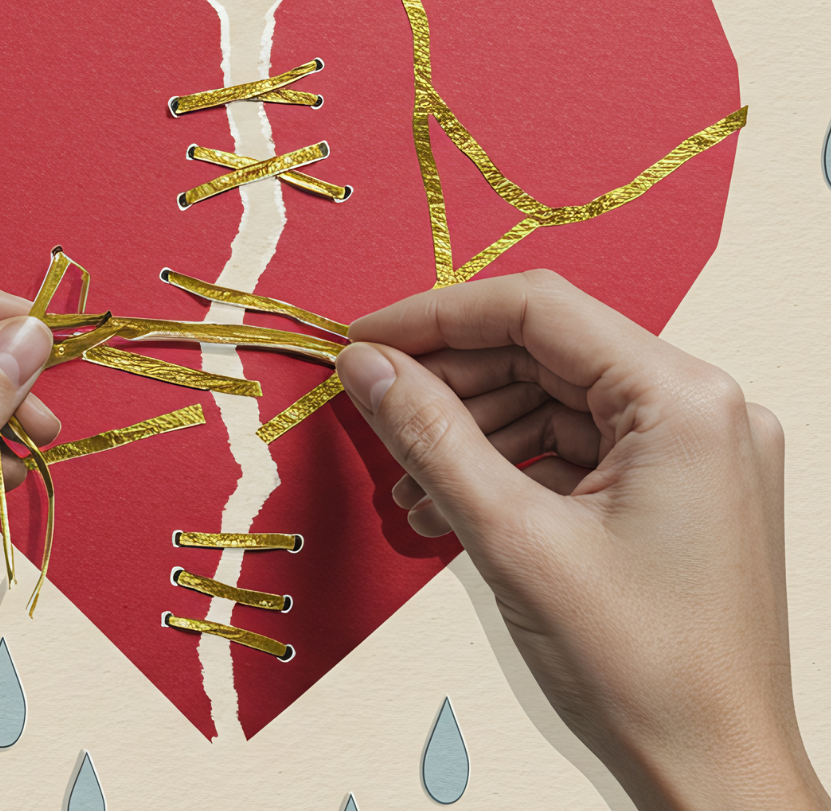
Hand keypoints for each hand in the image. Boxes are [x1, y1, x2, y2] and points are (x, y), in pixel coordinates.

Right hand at [335, 270, 828, 810]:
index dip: (436, 316)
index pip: (539, 309)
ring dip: (473, 431)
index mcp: (683, 400)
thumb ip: (431, 436)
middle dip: (451, 381)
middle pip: (545, 352)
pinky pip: (575, 447)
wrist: (711, 772)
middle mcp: (701, 407)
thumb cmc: (638, 668)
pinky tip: (451, 502)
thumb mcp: (513, 538)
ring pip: (554, 400)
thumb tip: (366, 366)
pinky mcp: (676, 486)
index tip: (363, 339)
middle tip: (374, 408)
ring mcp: (693, 448)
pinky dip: (511, 466)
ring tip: (407, 482)